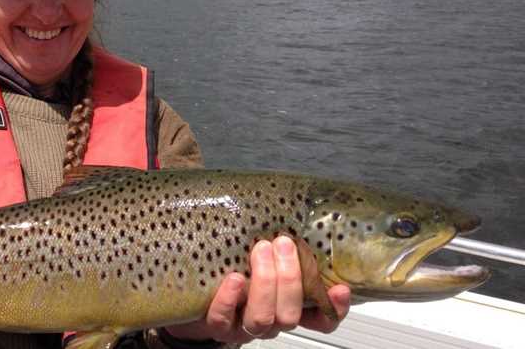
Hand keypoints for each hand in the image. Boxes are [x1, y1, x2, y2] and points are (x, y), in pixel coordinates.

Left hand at [163, 236, 349, 343]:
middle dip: (289, 278)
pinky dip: (230, 300)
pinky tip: (234, 279)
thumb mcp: (262, 250)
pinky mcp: (216, 325)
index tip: (341, 287)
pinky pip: (224, 320)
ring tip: (259, 250)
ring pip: (263, 319)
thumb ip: (282, 241)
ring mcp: (242, 324)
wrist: (190, 289)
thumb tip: (299, 207)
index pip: (322, 316)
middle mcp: (269, 317)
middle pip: (291, 315)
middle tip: (282, 243)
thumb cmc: (233, 261)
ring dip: (265, 284)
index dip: (334, 307)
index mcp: (287, 302)